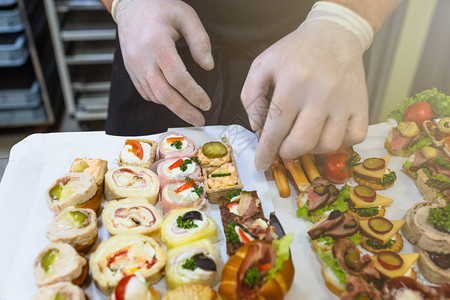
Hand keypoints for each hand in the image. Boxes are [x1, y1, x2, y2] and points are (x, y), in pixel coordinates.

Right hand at [115, 0, 213, 125]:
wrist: (131, 5)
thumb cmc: (159, 7)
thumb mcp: (185, 16)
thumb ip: (200, 41)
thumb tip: (208, 66)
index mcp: (157, 44)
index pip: (177, 78)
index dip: (193, 94)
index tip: (206, 104)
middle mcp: (143, 58)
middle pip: (164, 94)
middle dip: (184, 111)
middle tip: (199, 120)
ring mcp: (134, 66)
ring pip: (154, 96)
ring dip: (173, 108)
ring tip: (190, 113)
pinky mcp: (131, 71)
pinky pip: (145, 92)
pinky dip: (160, 100)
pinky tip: (173, 101)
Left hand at [242, 19, 368, 170]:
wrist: (334, 33)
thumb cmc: (294, 51)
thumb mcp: (262, 65)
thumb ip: (251, 97)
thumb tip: (258, 128)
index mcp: (291, 85)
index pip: (274, 131)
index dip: (265, 153)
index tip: (261, 165)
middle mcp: (319, 95)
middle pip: (302, 143)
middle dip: (287, 152)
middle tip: (283, 145)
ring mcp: (343, 101)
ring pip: (328, 145)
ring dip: (312, 149)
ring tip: (305, 135)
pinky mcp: (362, 104)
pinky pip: (354, 137)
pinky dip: (341, 142)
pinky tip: (328, 132)